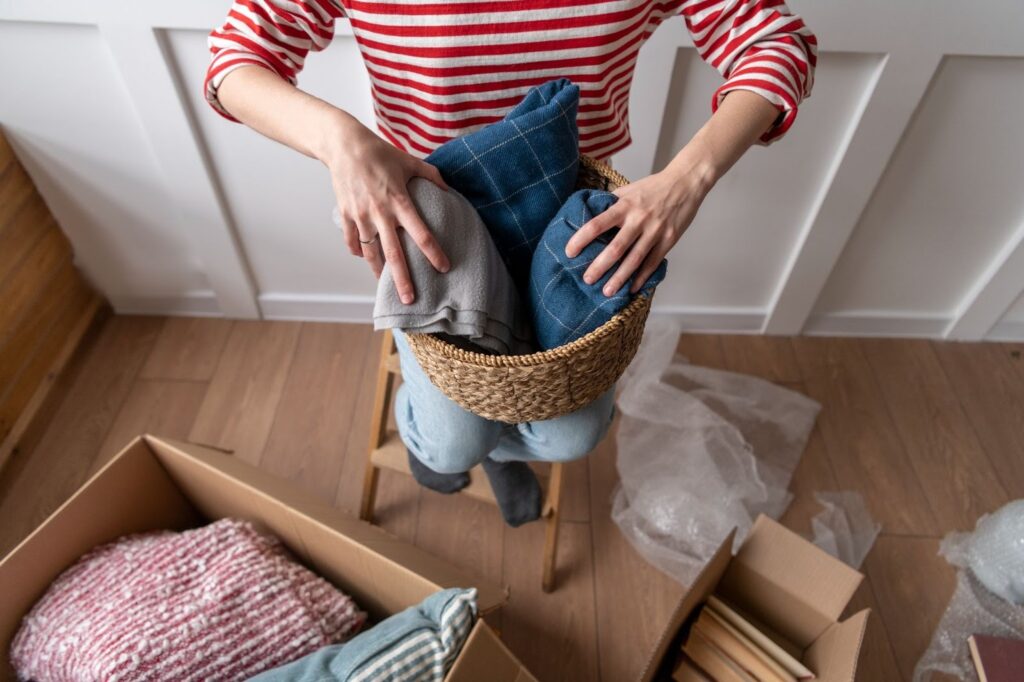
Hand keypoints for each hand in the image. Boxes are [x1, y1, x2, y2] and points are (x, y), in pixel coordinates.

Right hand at [322, 117, 449, 303]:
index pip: (420, 232)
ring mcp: (360, 216)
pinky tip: (366, 259)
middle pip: (393, 253)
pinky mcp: (346, 215)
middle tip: (409, 299)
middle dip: (402, 279)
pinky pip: (352, 241)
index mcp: (399, 201)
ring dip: (378, 271)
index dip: (433, 252)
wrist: (344, 146)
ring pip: (370, 252)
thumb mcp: (409, 161)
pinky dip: (358, 252)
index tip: (443, 267)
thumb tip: (448, 189)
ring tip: (385, 286)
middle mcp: (380, 212)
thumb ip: (431, 175)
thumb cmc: (380, 153)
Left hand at [565, 157, 714, 296]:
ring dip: (619, 278)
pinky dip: (642, 277)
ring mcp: (655, 231)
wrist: (686, 182)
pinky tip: (631, 288)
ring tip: (606, 292)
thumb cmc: (654, 186)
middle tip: (587, 280)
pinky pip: (652, 262)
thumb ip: (611, 203)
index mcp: (624, 205)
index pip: (597, 224)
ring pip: (634, 260)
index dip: (581, 239)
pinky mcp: (668, 240)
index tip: (569, 252)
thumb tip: (589, 214)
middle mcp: (638, 219)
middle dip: (599, 267)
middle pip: (615, 248)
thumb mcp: (629, 189)